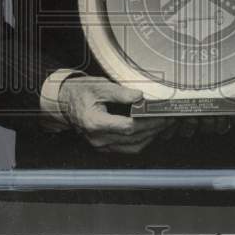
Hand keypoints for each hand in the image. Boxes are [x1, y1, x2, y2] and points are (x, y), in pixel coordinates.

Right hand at [57, 77, 176, 153]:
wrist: (64, 102)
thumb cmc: (80, 92)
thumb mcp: (99, 86)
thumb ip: (120, 93)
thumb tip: (140, 97)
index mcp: (95, 122)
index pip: (128, 127)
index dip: (148, 122)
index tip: (162, 115)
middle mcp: (98, 138)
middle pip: (133, 138)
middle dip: (154, 129)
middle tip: (170, 119)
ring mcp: (100, 145)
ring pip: (133, 147)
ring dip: (150, 137)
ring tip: (164, 125)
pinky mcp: (104, 147)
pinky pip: (127, 149)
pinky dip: (141, 141)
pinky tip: (150, 131)